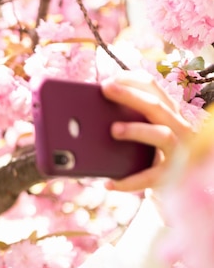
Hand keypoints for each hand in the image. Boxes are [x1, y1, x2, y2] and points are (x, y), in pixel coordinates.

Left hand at [101, 70, 193, 191]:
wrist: (172, 188)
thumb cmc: (148, 155)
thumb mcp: (141, 133)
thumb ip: (125, 120)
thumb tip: (88, 113)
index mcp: (168, 113)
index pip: (154, 88)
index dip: (132, 80)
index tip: (109, 79)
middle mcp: (179, 128)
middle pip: (156, 106)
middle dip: (130, 95)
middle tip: (105, 88)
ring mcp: (179, 152)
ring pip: (162, 135)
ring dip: (137, 130)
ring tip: (113, 129)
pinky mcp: (171, 176)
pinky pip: (149, 177)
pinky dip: (128, 181)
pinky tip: (108, 183)